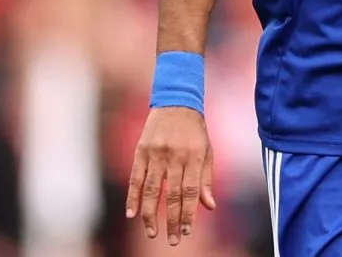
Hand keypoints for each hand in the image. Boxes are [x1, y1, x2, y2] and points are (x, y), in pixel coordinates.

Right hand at [126, 107, 215, 245]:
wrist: (176, 102)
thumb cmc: (195, 130)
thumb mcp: (206, 150)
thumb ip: (206, 178)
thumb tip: (210, 206)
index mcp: (194, 155)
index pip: (191, 190)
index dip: (189, 213)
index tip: (187, 231)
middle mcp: (175, 156)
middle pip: (172, 194)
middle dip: (172, 220)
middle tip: (173, 240)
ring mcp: (156, 153)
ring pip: (152, 189)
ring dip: (151, 214)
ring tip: (152, 232)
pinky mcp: (141, 151)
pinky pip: (135, 178)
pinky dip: (133, 197)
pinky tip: (131, 214)